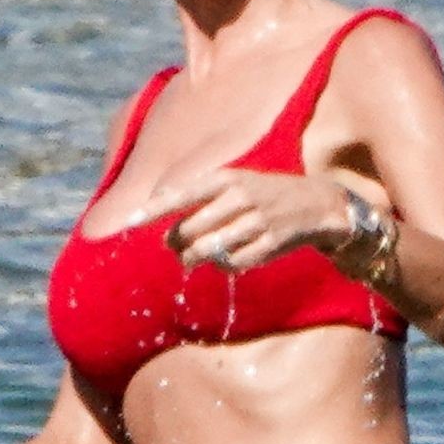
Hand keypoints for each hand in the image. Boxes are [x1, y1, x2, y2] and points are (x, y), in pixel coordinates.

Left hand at [130, 169, 349, 271]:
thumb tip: (161, 213)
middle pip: (190, 229)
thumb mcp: (232, 181)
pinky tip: (223, 259)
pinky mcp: (269, 244)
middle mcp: (240, 197)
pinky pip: (232, 262)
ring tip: (190, 258)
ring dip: (194, 258)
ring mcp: (256, 221)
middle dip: (176, 243)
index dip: (154, 210)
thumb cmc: (261, 193)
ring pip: (209, 249)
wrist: (314, 204)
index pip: (182, 195)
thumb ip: (199, 195)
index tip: (130, 222)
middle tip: (174, 247)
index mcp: (227, 178)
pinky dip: (222, 265)